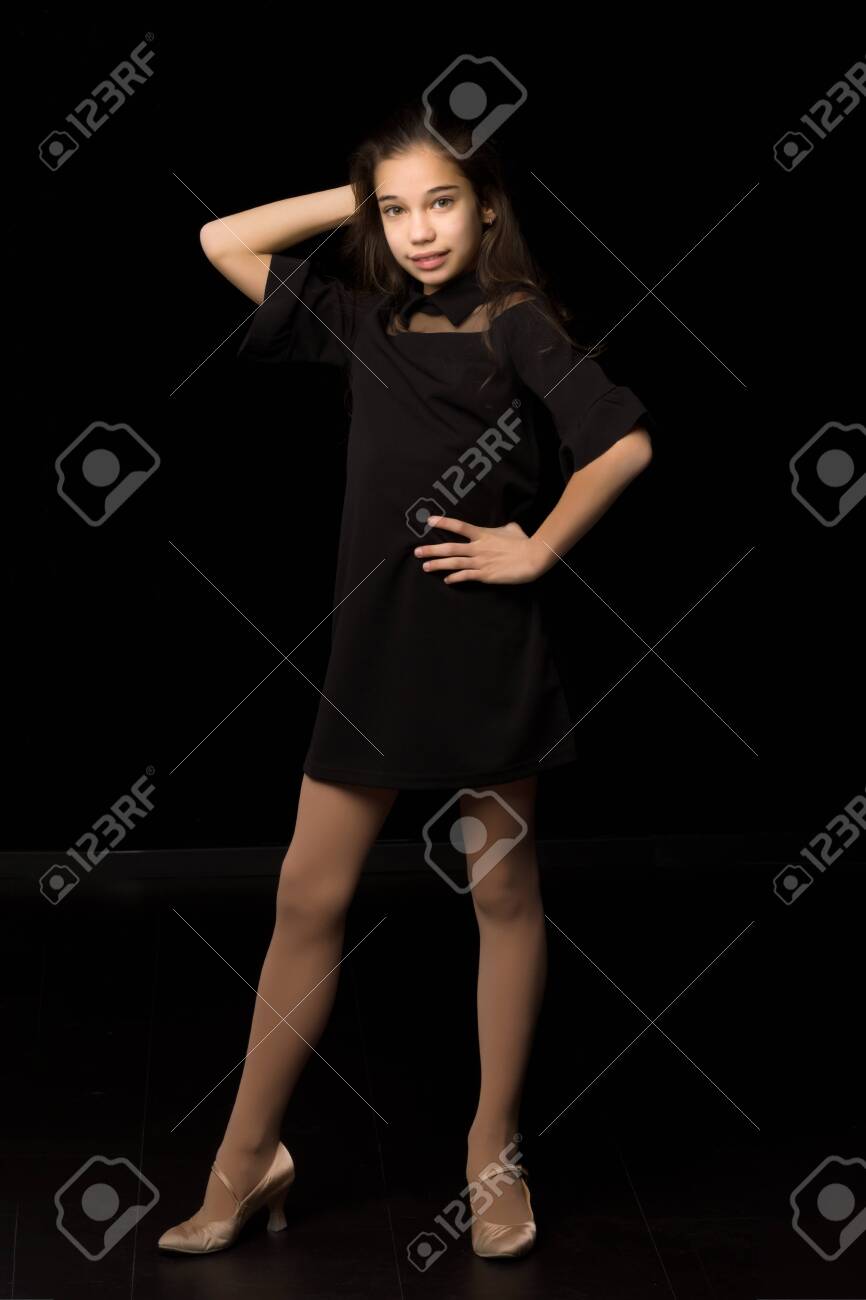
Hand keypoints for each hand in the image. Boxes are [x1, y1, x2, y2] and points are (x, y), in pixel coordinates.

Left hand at [413, 516, 551, 584]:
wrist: (532, 558)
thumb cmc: (524, 542)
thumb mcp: (513, 529)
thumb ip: (504, 527)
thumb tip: (506, 525)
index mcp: (483, 534)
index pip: (459, 526)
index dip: (443, 522)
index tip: (429, 520)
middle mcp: (478, 548)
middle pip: (450, 548)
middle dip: (432, 550)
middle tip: (417, 552)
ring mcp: (480, 562)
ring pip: (454, 563)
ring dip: (438, 565)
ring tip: (425, 567)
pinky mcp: (485, 575)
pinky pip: (465, 577)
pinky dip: (455, 578)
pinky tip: (447, 580)